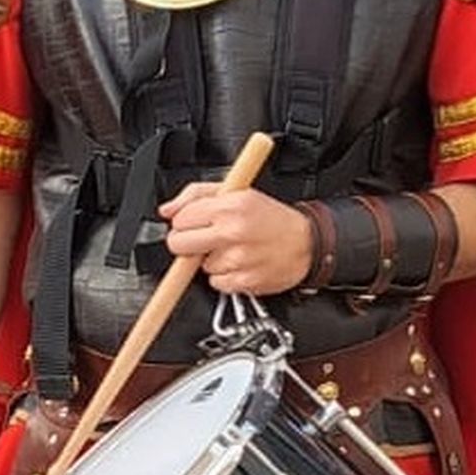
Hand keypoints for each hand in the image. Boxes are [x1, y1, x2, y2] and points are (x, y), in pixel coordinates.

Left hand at [160, 182, 312, 297]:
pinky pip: (215, 282)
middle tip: (204, 239)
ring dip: (209, 260)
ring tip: (233, 248)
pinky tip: (239, 263)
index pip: (179, 219)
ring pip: (198, 266)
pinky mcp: (244, 281)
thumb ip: (196, 195)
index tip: (196, 222)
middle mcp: (232, 232)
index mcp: (229, 207)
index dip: (185, 222)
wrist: (308, 243)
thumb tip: (167, 210)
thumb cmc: (271, 217)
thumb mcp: (236, 191)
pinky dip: (223, 276)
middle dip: (186, 242)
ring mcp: (238, 259)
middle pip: (178, 244)